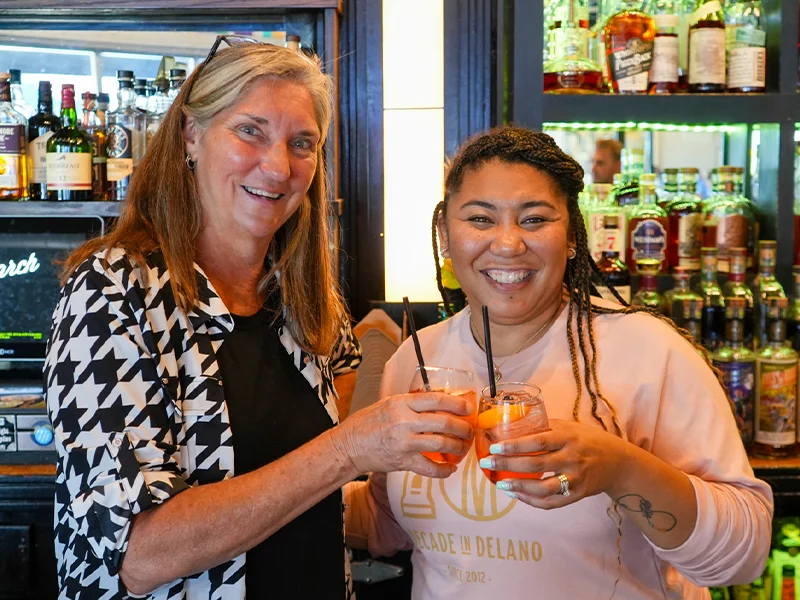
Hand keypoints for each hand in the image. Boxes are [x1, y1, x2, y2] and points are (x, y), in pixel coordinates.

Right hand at [331, 392, 473, 477]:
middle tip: (469, 430)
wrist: (348, 446)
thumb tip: (438, 403)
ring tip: (463, 447)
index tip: (468, 408)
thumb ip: (411, 403)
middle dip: (462, 427)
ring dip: (457, 446)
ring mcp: (403, 442)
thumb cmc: (367, 423)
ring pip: (441, 444)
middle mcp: (403, 421)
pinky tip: (451, 469)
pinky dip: (443, 470)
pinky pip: (429, 468)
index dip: (456, 404)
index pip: (436, 399)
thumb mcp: (388, 404)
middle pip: (444, 422)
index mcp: (401, 403)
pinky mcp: (402, 461)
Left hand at [480, 419, 629, 508]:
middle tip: (487, 464)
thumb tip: (511, 428)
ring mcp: (576, 479)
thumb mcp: (569, 427)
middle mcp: (572, 458)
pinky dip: (532, 501)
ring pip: (543, 488)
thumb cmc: (588, 440)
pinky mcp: (578, 495)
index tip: (494, 447)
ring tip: (501, 485)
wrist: (618, 462)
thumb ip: (544, 428)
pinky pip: (551, 502)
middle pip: (535, 465)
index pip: (538, 442)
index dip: (514, 446)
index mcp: (568, 437)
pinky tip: (517, 495)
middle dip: (507, 465)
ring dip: (518, 487)